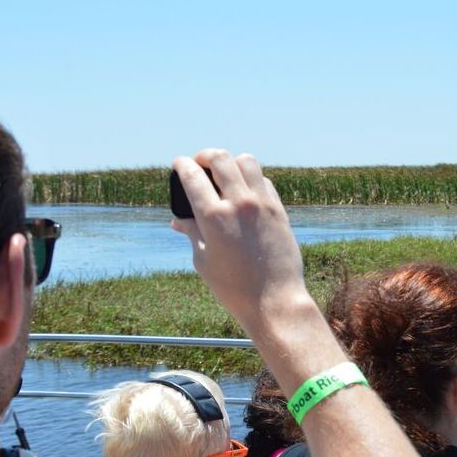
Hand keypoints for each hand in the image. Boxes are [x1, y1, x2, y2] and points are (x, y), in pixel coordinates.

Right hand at [171, 149, 307, 333]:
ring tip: (224, 173)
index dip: (182, 164)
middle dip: (204, 155)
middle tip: (199, 163)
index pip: (192, 175)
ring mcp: (262, 204)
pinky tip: (245, 192)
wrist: (274, 300)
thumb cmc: (234, 287)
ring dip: (231, 162)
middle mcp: (239, 204)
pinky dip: (251, 179)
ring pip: (246, 161)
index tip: (179, 164)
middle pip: (220, 158)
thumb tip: (177, 220)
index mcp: (214, 216)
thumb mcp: (204, 260)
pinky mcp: (280, 210)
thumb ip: (192, 232)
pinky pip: (264, 181)